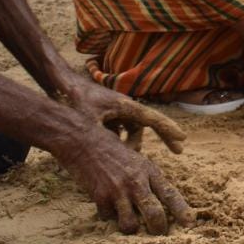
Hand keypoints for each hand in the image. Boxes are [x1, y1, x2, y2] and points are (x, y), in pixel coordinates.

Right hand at [53, 125, 192, 235]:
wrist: (83, 141)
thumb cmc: (112, 151)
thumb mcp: (136, 160)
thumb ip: (148, 179)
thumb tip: (161, 203)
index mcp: (149, 170)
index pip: (170, 194)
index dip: (181, 211)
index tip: (190, 224)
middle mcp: (136, 181)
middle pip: (154, 216)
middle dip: (158, 230)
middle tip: (158, 235)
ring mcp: (118, 190)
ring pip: (130, 225)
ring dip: (131, 228)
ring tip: (130, 223)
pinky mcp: (100, 197)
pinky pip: (108, 219)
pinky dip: (109, 217)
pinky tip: (107, 207)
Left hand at [59, 71, 187, 153]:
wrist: (60, 83)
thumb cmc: (74, 100)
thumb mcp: (89, 122)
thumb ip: (106, 140)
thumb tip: (120, 159)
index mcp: (124, 105)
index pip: (152, 118)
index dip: (169, 130)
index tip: (183, 139)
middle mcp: (124, 106)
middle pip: (148, 124)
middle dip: (163, 136)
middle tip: (178, 151)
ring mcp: (116, 110)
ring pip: (132, 130)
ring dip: (131, 144)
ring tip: (129, 160)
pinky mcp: (107, 113)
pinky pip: (119, 129)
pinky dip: (118, 140)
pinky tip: (107, 151)